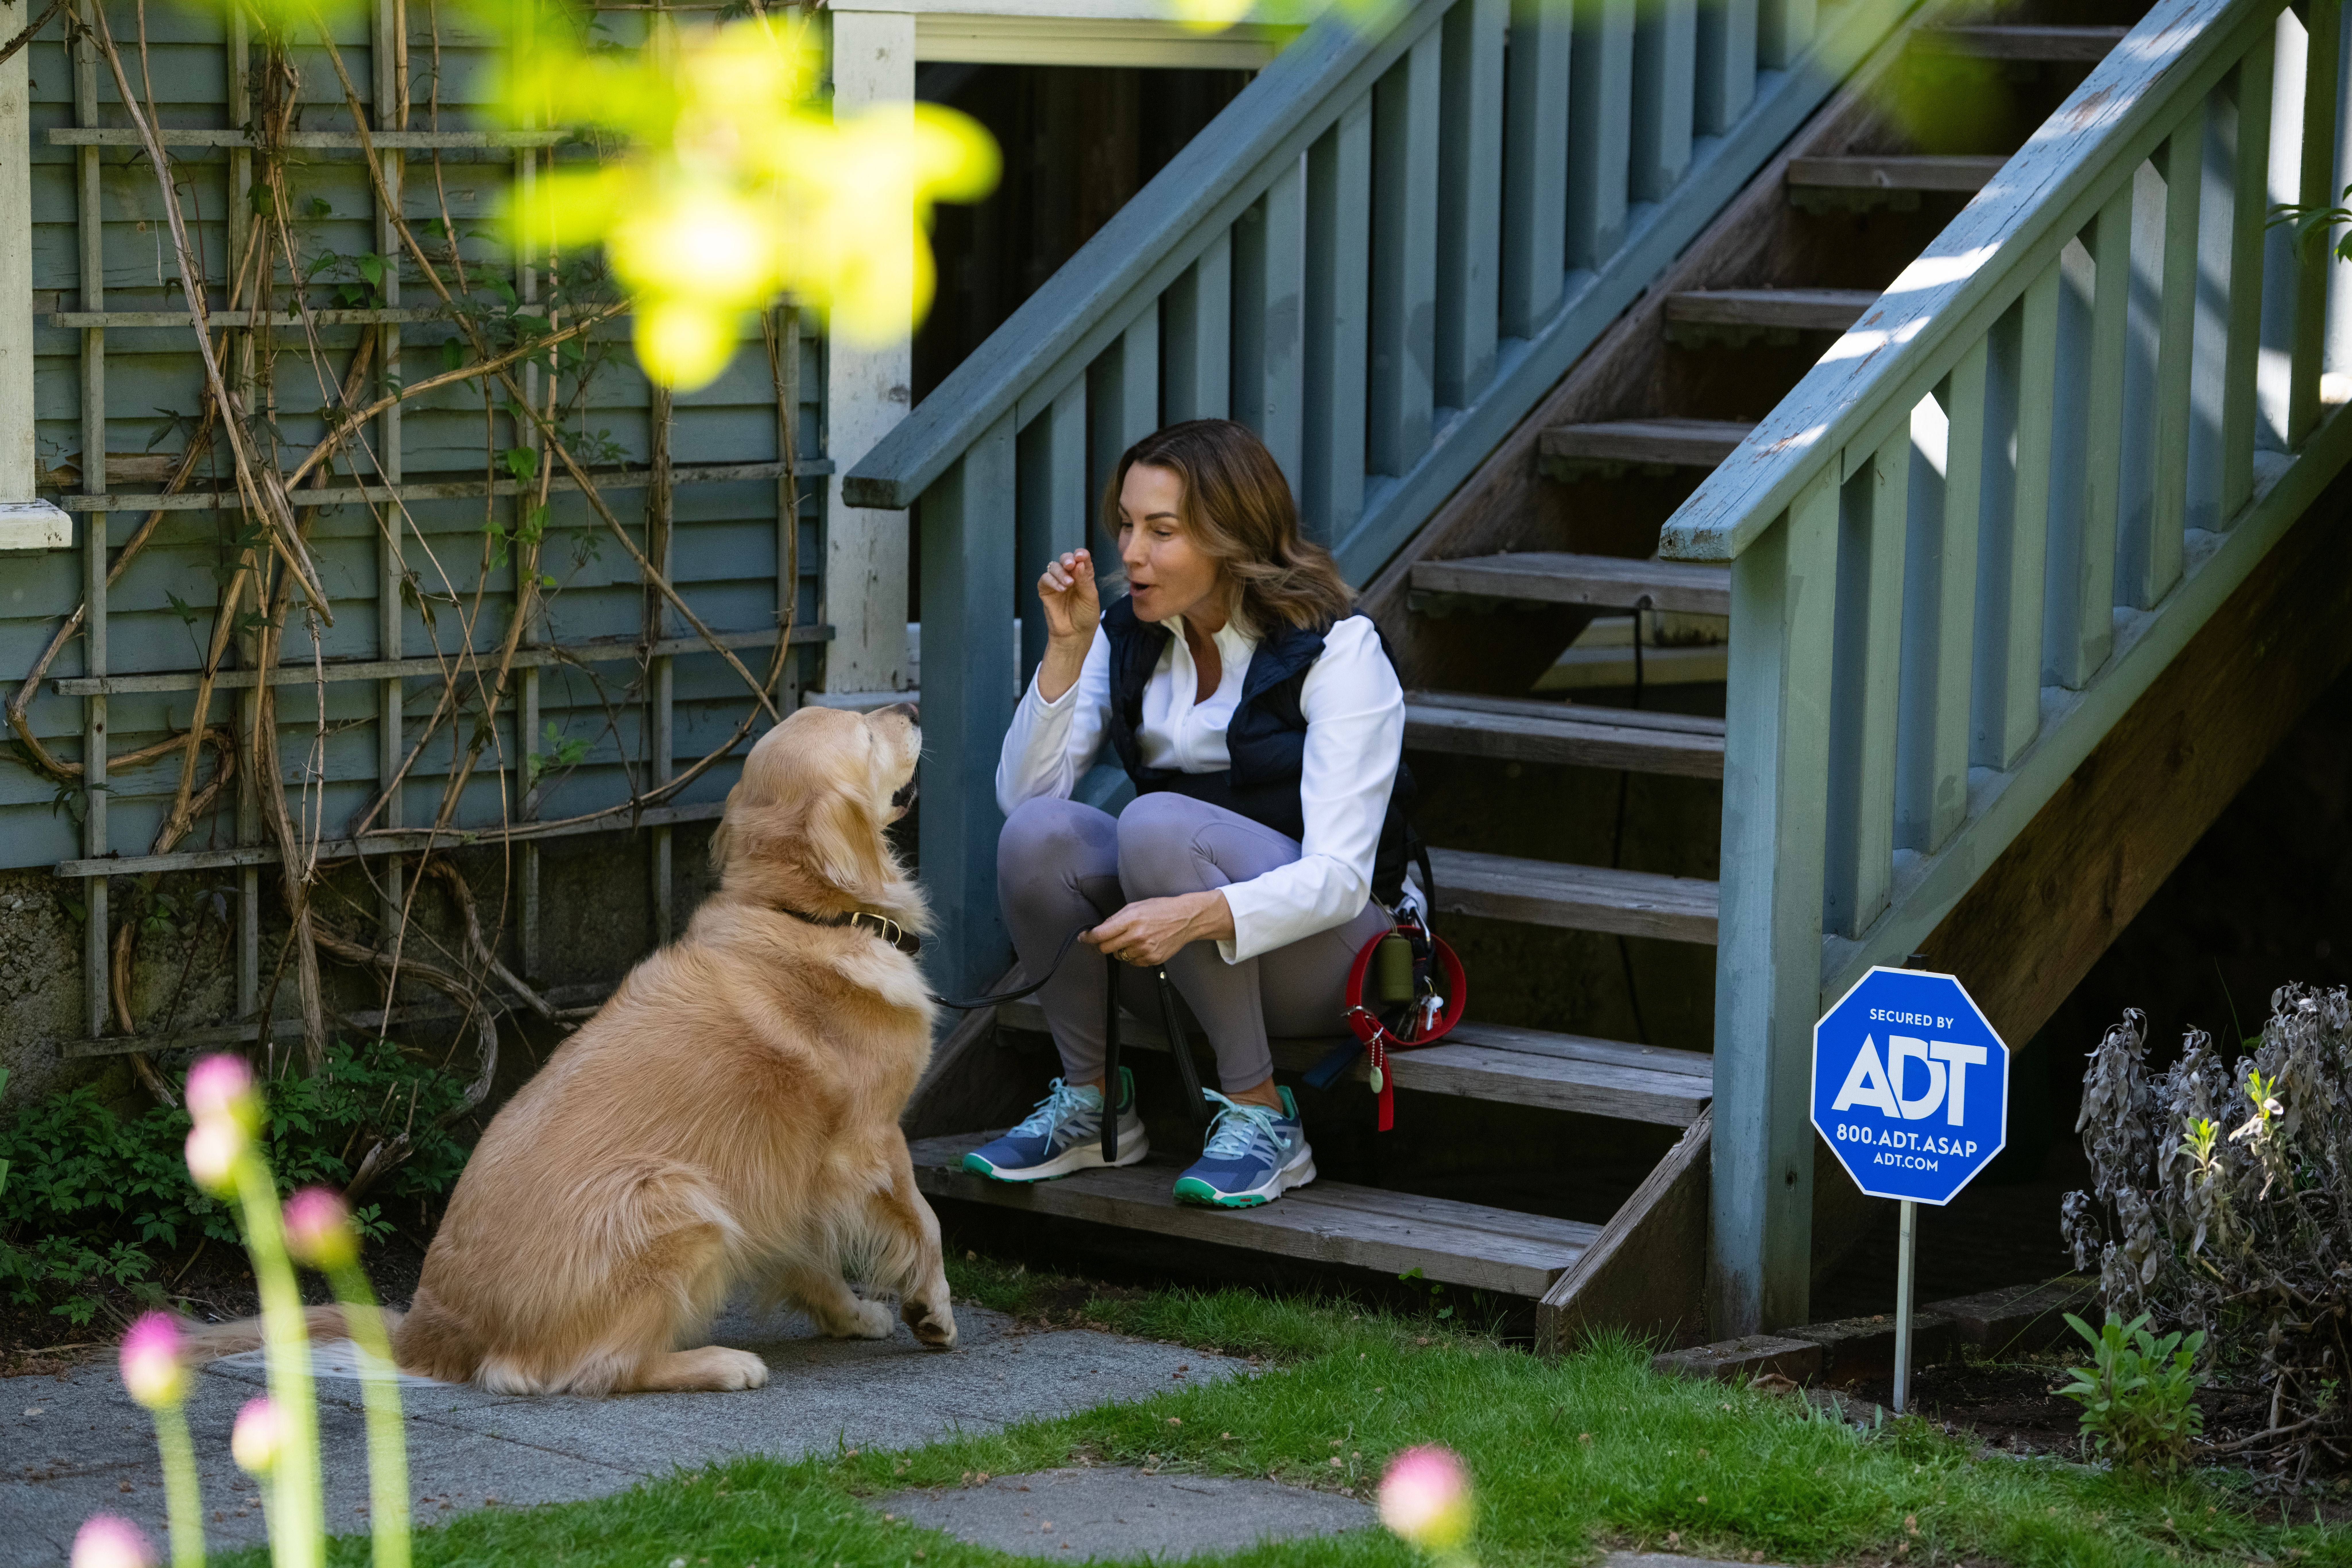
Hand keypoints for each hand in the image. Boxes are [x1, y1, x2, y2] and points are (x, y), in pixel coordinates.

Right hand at [1037, 549, 1099, 643]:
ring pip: (1054, 567)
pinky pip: (1045, 579)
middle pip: (1066, 559)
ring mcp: (1057, 582)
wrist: (1074, 635)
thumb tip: (1079, 563)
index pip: (1082, 559)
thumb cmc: (1085, 617)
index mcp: (1084, 575)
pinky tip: (1061, 588)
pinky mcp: (1046, 590)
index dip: (1080, 554)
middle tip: (1071, 565)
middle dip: (1067, 559)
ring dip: (1061, 573)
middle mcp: (1070, 576)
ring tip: (1068, 584)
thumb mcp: (1090, 598)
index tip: (1080, 556)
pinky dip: (1052, 580)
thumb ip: (1085, 580)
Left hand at [1082, 891, 1234, 967]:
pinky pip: (1132, 962)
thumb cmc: (1160, 909)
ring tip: (1132, 939)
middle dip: (1102, 944)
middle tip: (1107, 938)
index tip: (1084, 937)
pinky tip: (1142, 945)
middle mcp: (1137, 936)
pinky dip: (1132, 955)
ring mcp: (1145, 950)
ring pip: (1119, 956)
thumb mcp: (1136, 906)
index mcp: (1131, 919)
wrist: (1186, 919)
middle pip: (1106, 948)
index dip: (1089, 937)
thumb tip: (1098, 931)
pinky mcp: (1152, 959)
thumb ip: (1116, 918)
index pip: (1101, 934)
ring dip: (1120, 949)